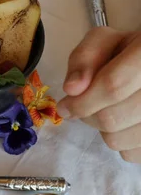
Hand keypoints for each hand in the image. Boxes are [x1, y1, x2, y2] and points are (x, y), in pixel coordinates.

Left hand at [57, 27, 140, 162]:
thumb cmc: (128, 51)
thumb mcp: (105, 41)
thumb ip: (84, 57)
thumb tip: (71, 89)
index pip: (113, 86)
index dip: (82, 100)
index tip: (64, 106)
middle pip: (112, 118)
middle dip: (86, 114)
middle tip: (82, 105)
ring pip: (119, 141)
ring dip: (102, 129)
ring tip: (109, 109)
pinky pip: (131, 154)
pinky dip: (121, 142)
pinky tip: (125, 121)